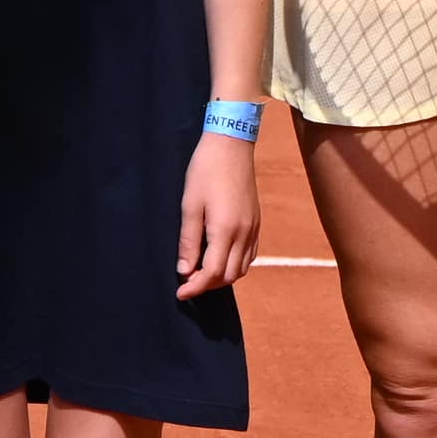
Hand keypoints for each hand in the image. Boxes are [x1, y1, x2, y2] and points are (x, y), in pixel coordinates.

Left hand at [175, 131, 257, 297]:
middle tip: (187, 282)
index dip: (195, 287)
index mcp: (225, 230)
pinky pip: (249, 255)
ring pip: (241, 268)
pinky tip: (219, 257)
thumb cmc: (205, 171)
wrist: (231, 144)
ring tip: (201, 272)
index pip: (211, 273)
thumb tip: (184, 271)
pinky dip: (235, 264)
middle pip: (228, 276)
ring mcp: (253, 228)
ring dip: (222, 276)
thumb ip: (188, 241)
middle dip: (208, 285)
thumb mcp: (189, 205)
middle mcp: (244, 233)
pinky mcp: (257, 222)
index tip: (180, 293)